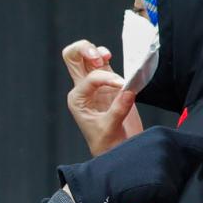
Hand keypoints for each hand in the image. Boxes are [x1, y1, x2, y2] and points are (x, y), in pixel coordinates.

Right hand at [57, 126, 202, 202]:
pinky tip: (142, 195)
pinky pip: (171, 197)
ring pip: (181, 183)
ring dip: (168, 191)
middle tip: (155, 183)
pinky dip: (161, 201)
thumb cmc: (118, 173)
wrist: (98, 186)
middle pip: (192, 165)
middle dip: (183, 178)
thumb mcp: (143, 151)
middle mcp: (167, 144)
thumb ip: (166, 152)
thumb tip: (193, 163)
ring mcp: (165, 162)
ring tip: (143, 186)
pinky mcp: (163, 181)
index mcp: (162, 134)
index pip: (200, 145)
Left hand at [61, 40, 143, 155]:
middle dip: (84, 50)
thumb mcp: (110, 129)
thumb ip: (118, 109)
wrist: (116, 152)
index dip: (106, 78)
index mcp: (78, 99)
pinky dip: (106, 55)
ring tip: (105, 57)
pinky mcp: (109, 83)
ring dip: (96, 51)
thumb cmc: (107, 144)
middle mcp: (83, 89)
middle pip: (73, 57)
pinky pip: (103, 62)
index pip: (90, 78)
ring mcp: (96, 85)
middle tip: (99, 58)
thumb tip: (128, 90)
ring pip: (88, 56)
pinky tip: (110, 57)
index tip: (121, 85)